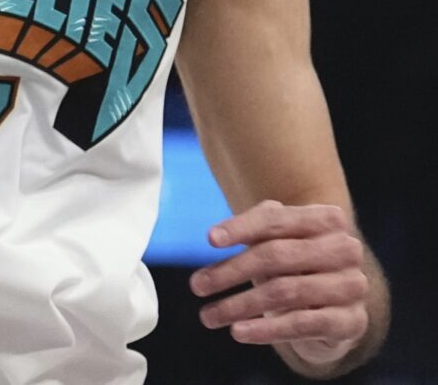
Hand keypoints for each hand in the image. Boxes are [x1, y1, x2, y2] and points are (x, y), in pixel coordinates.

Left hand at [191, 201, 374, 369]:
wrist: (332, 307)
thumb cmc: (295, 264)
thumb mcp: (276, 240)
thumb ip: (252, 230)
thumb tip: (215, 237)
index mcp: (327, 219)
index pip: (276, 219)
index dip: (241, 228)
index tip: (210, 240)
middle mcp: (346, 249)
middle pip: (277, 255)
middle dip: (231, 271)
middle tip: (197, 285)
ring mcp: (353, 286)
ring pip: (286, 291)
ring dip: (240, 305)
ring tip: (209, 315)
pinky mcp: (353, 321)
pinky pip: (303, 324)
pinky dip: (267, 329)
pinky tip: (239, 332)